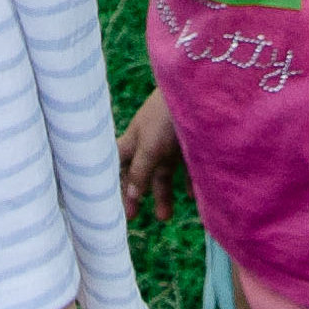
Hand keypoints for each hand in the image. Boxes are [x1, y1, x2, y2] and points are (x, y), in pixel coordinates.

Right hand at [120, 89, 184, 219]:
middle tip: (133, 218)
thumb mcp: (150, 145)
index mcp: (134, 138)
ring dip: (163, 195)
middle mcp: (151, 142)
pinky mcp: (193, 145)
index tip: (108, 203)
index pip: (117, 163)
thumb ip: (140, 170)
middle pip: (140, 173)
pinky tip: (192, 197)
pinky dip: (188, 183)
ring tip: (165, 217)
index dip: (111, 181)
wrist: (200, 90)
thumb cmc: (167, 115)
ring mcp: (172, 143)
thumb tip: (131, 195)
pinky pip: (188, 168)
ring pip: (164, 173)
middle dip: (138, 194)